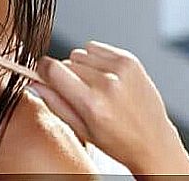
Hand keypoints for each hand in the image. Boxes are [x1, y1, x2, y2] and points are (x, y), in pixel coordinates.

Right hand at [28, 41, 188, 174]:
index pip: (52, 68)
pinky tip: (104, 76)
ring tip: (94, 85)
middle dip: (66, 75)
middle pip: (66, 62)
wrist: (154, 142)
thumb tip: (34, 82)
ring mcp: (121, 69)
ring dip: (81, 66)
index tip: (43, 74)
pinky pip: (95, 47)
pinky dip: (95, 58)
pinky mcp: (130, 60)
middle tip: (80, 93)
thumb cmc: (118, 141)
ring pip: (79, 53)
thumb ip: (54, 102)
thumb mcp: (80, 128)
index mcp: (91, 103)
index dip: (43, 70)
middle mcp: (107, 83)